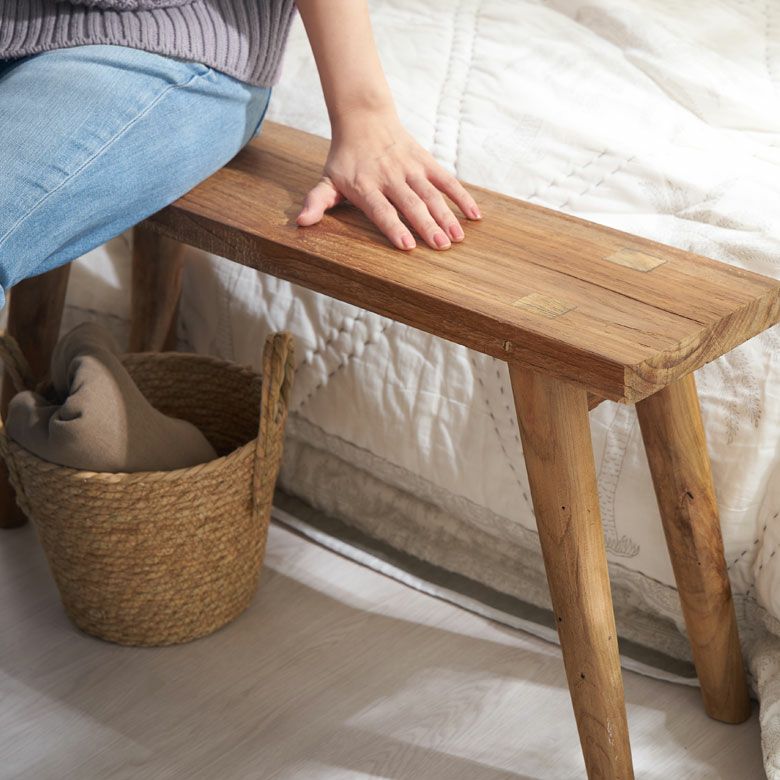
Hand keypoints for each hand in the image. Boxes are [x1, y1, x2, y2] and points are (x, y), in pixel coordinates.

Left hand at [297, 111, 480, 250]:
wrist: (363, 118)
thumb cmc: (345, 158)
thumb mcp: (327, 180)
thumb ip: (317, 202)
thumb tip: (301, 223)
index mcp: (366, 186)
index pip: (382, 210)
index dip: (394, 227)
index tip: (407, 245)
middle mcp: (390, 177)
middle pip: (411, 204)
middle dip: (426, 225)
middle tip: (441, 246)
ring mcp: (410, 168)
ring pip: (431, 194)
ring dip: (446, 215)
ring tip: (457, 237)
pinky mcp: (426, 162)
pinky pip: (446, 180)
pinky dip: (461, 196)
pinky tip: (474, 215)